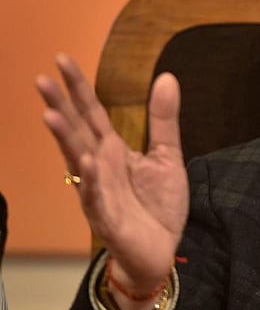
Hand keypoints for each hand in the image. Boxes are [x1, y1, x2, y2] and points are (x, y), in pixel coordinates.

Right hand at [36, 54, 188, 309]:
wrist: (161, 251)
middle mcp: (99, 167)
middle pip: (77, 132)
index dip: (78, 87)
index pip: (91, 113)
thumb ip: (164, 119)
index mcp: (113, 150)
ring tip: (51, 115)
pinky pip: (97, 197)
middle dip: (59, 107)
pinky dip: (92, 180)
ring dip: (65, 140)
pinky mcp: (108, 217)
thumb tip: (167, 77)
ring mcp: (99, 191)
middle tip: (41, 79)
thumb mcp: (167, 156)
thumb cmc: (157, 205)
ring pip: (78, 162)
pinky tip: (87, 162)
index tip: (61, 59)